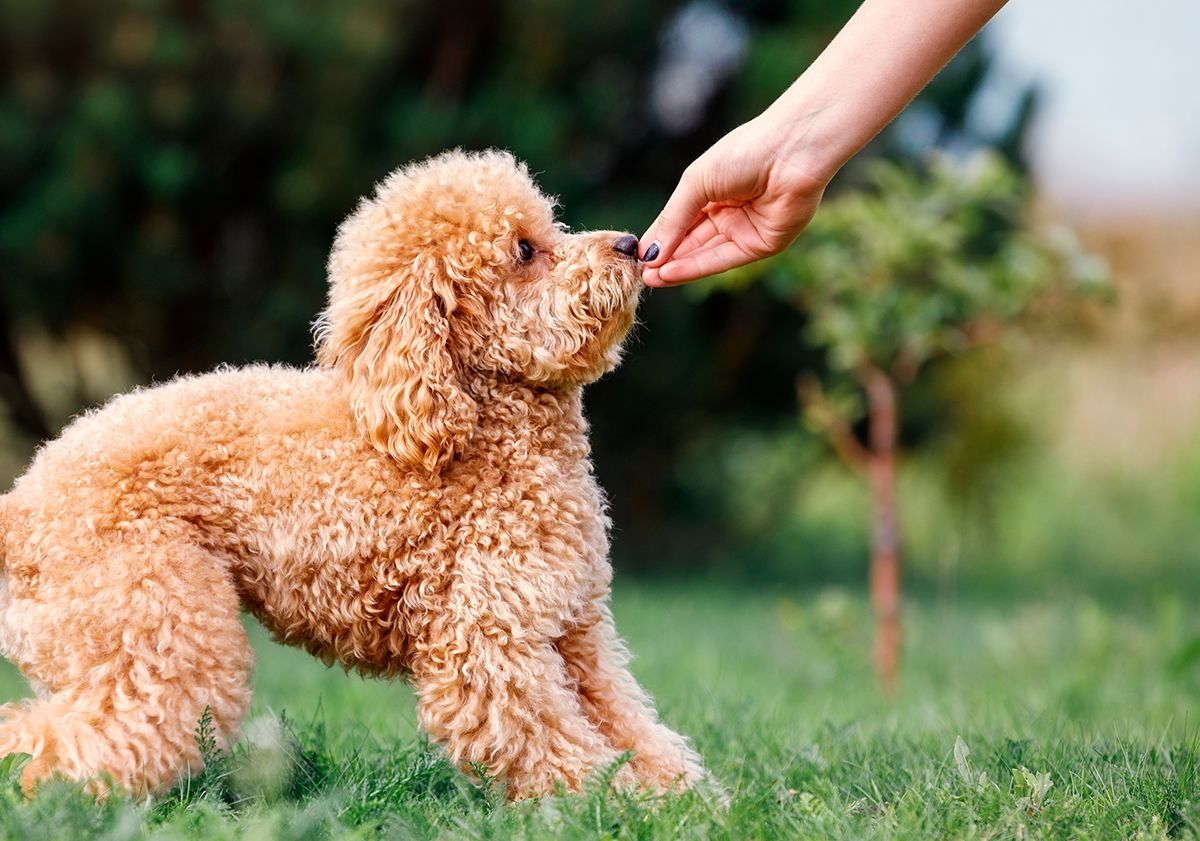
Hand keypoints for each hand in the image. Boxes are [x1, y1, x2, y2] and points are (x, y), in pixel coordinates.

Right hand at [640, 116, 828, 286]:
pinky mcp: (762, 245)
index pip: (680, 221)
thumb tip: (649, 252)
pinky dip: (696, 268)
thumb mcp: (696, 184)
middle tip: (638, 273)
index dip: (659, 239)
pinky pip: (724, 259)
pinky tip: (671, 273)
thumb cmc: (743, 153)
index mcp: (712, 191)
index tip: (636, 256)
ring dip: (677, 267)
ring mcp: (745, 230)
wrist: (791, 150)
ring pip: (705, 254)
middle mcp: (728, 212)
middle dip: (665, 258)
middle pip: (691, 242)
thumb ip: (673, 220)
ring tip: (649, 278)